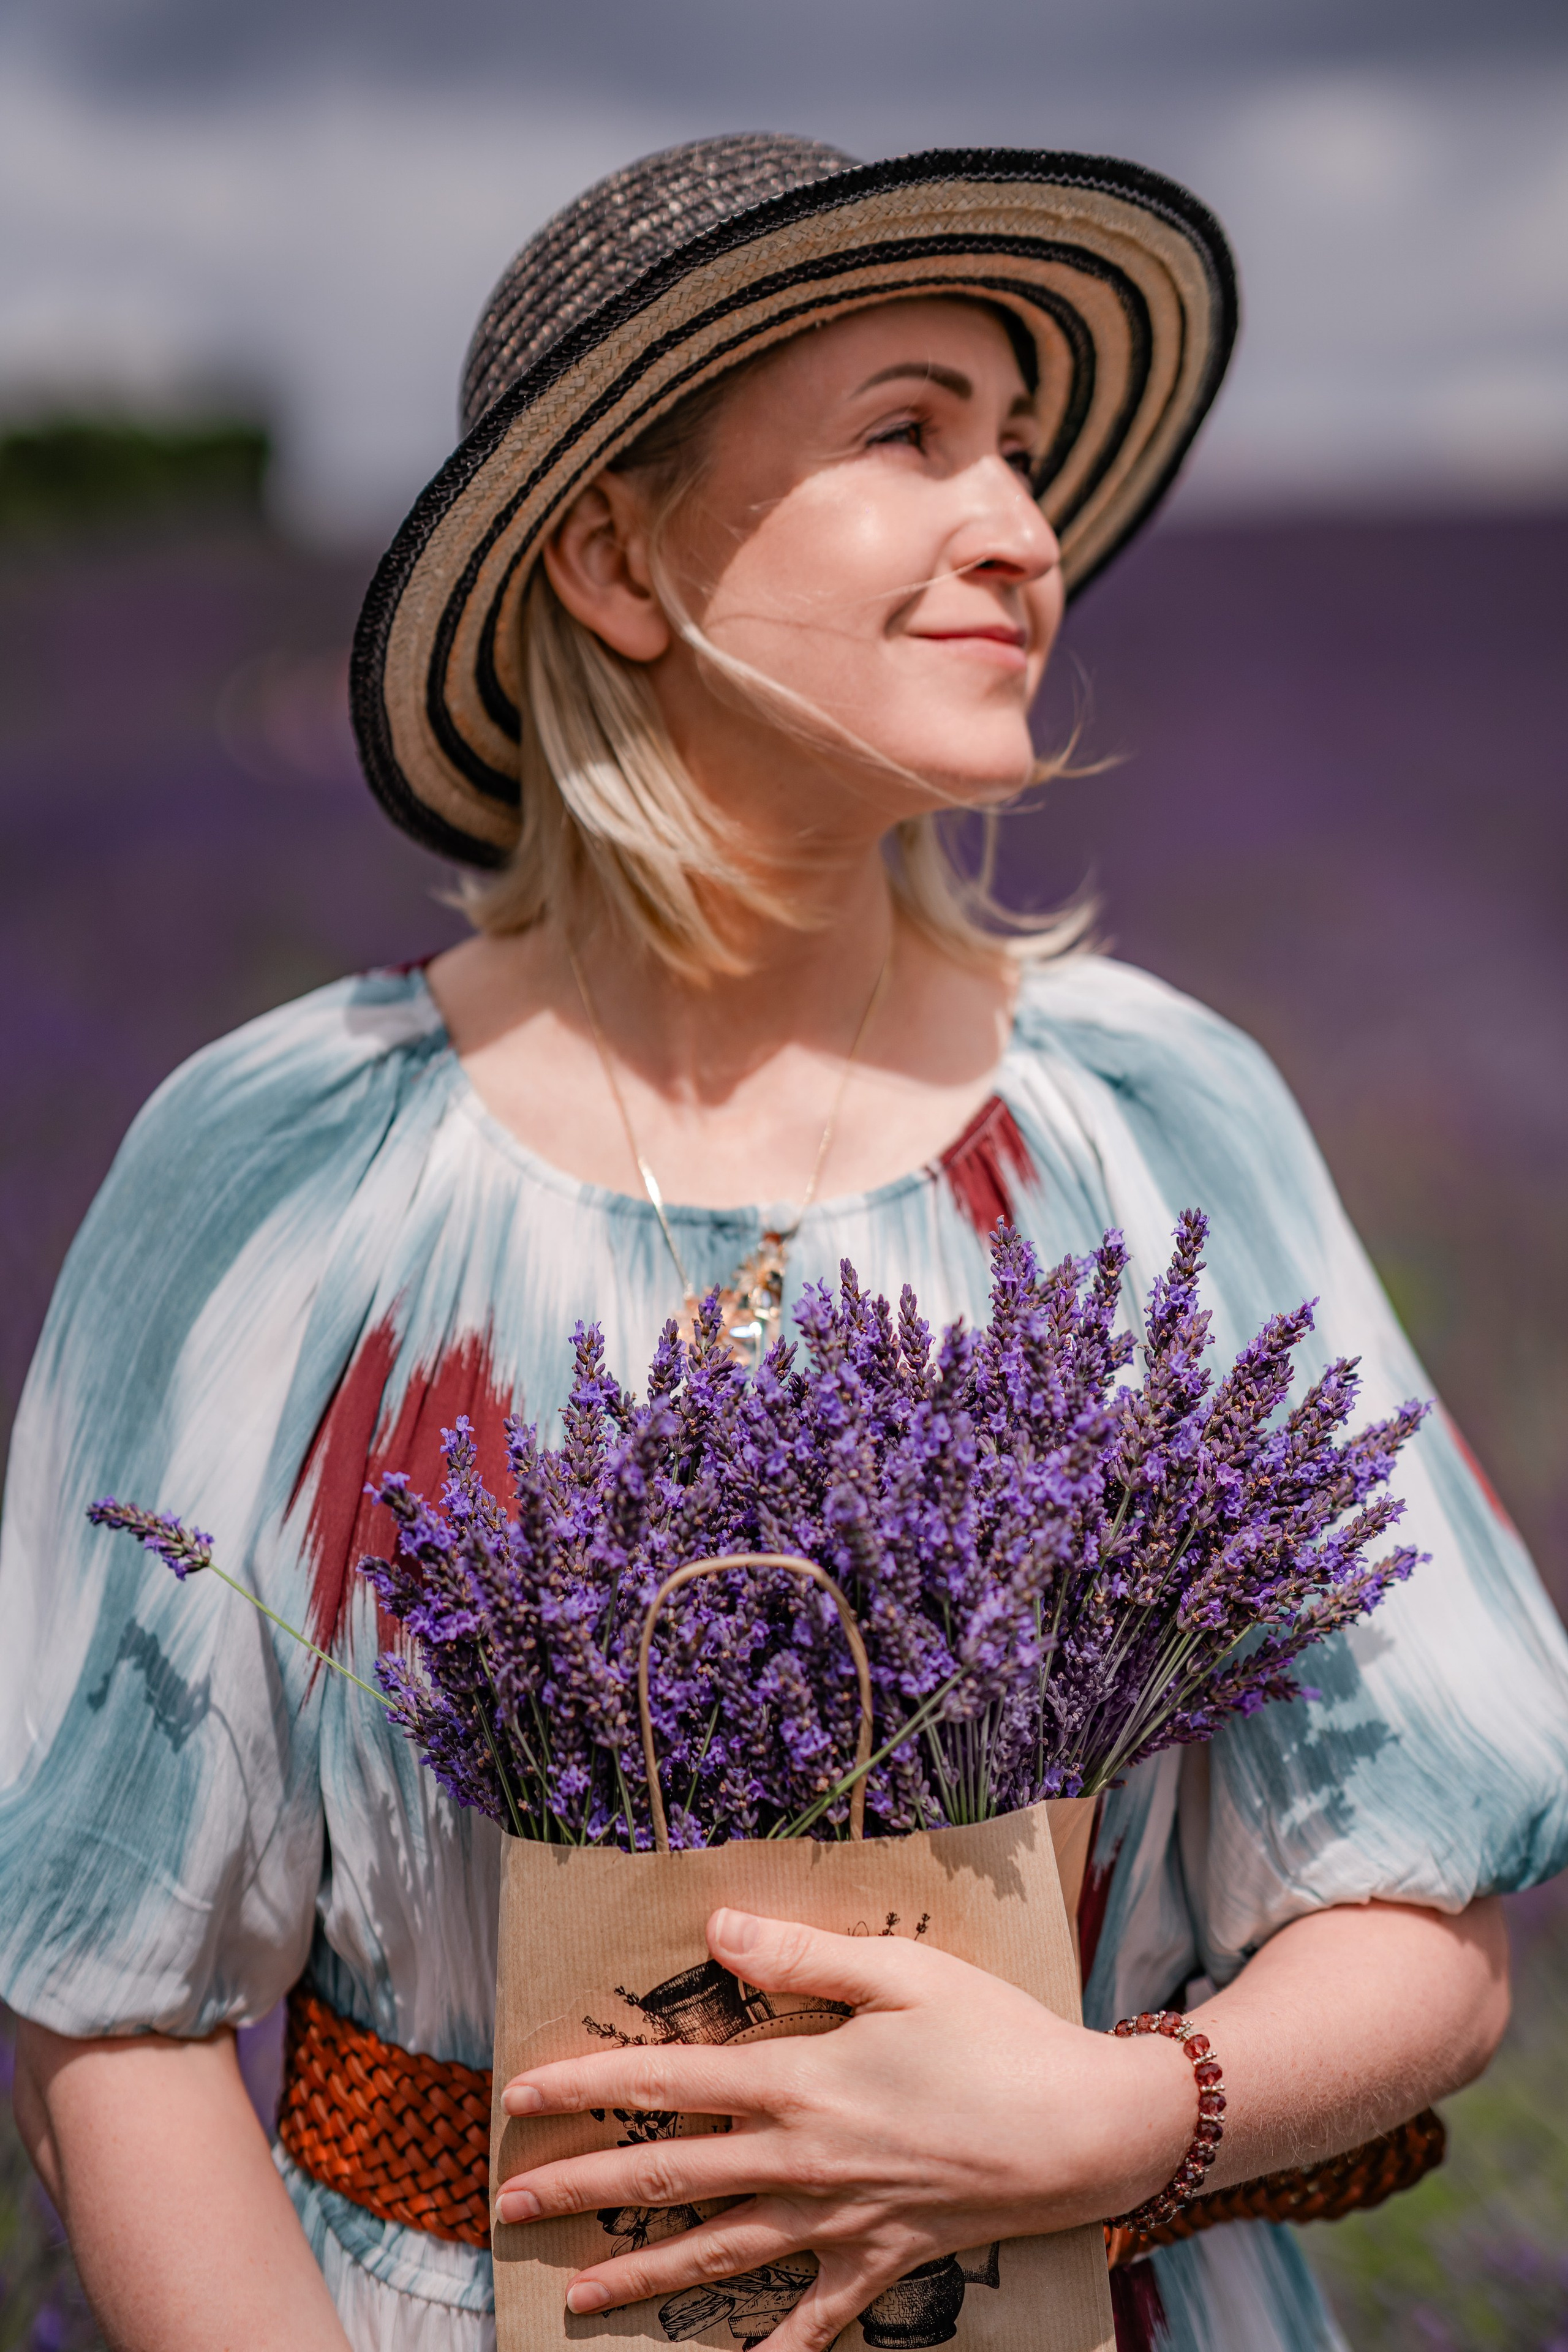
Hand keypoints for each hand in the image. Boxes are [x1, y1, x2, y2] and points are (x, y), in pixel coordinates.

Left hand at [496, 1907, 1192, 2350]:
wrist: (1084, 2128)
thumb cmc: (996, 2035)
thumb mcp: (900, 1971)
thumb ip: (801, 1955)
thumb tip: (713, 1931)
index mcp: (799, 2079)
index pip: (666, 2081)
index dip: (588, 2087)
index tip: (521, 2098)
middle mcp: (804, 2158)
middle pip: (671, 2178)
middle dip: (584, 2192)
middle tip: (511, 2209)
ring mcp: (842, 2219)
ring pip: (720, 2255)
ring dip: (644, 2280)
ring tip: (578, 2301)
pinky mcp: (886, 2259)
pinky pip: (818, 2318)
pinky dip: (775, 2348)